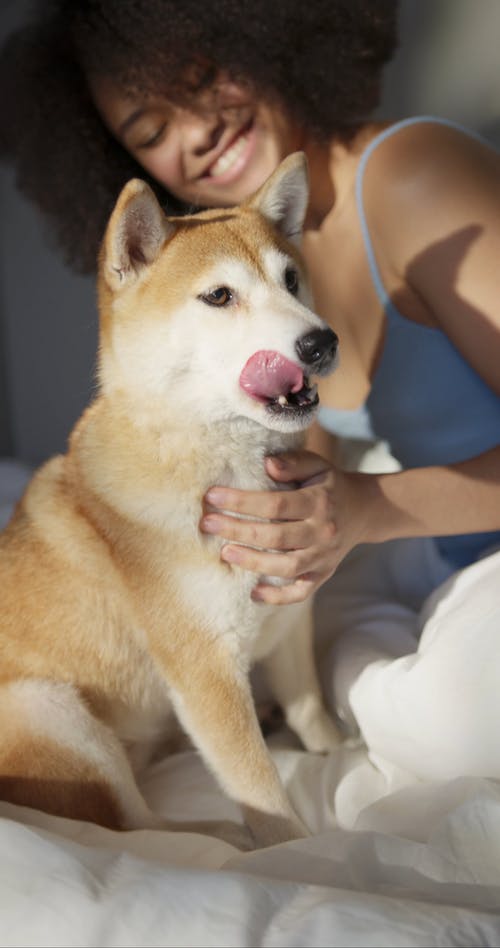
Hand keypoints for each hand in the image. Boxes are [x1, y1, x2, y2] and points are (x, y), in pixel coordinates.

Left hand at [200, 450, 371, 604]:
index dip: (242, 501)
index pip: (275, 504)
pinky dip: (278, 597)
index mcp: (319, 502)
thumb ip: (293, 462)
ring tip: (224, 552)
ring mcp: (324, 557)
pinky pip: (301, 592)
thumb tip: (267, 464)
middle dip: (238, 530)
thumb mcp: (317, 465)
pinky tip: (254, 593)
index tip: (212, 497)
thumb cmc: (329, 484)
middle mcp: (323, 532)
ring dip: (253, 562)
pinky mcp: (323, 574)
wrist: (364, 510)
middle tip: (208, 524)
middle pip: (276, 536)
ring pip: (287, 566)